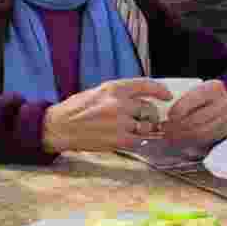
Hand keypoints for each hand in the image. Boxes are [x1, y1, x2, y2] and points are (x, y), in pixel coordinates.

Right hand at [42, 78, 172, 152]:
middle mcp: (119, 103)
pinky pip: (140, 140)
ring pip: (147, 126)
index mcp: (113, 88)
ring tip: (130, 129)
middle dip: (148, 115)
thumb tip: (141, 100)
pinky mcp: (121, 139)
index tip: (167, 95)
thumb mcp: (97, 93)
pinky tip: (124, 137)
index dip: (160, 90)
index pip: (145, 85)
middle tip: (142, 119)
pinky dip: (136, 140)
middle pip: (149, 109)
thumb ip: (118, 95)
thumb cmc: (76, 110)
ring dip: (143, 129)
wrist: (60, 127)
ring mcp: (121, 122)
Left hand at [162, 79, 226, 147]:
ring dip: (181, 135)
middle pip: (198, 118)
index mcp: (215, 87)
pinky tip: (177, 140)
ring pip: (201, 131)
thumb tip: (158, 100)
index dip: (180, 108)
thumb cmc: (199, 94)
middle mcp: (225, 102)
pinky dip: (189, 141)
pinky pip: (204, 139)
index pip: (195, 98)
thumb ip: (179, 93)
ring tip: (168, 135)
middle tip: (164, 128)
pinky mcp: (224, 131)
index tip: (168, 115)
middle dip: (178, 125)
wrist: (219, 101)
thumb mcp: (192, 87)